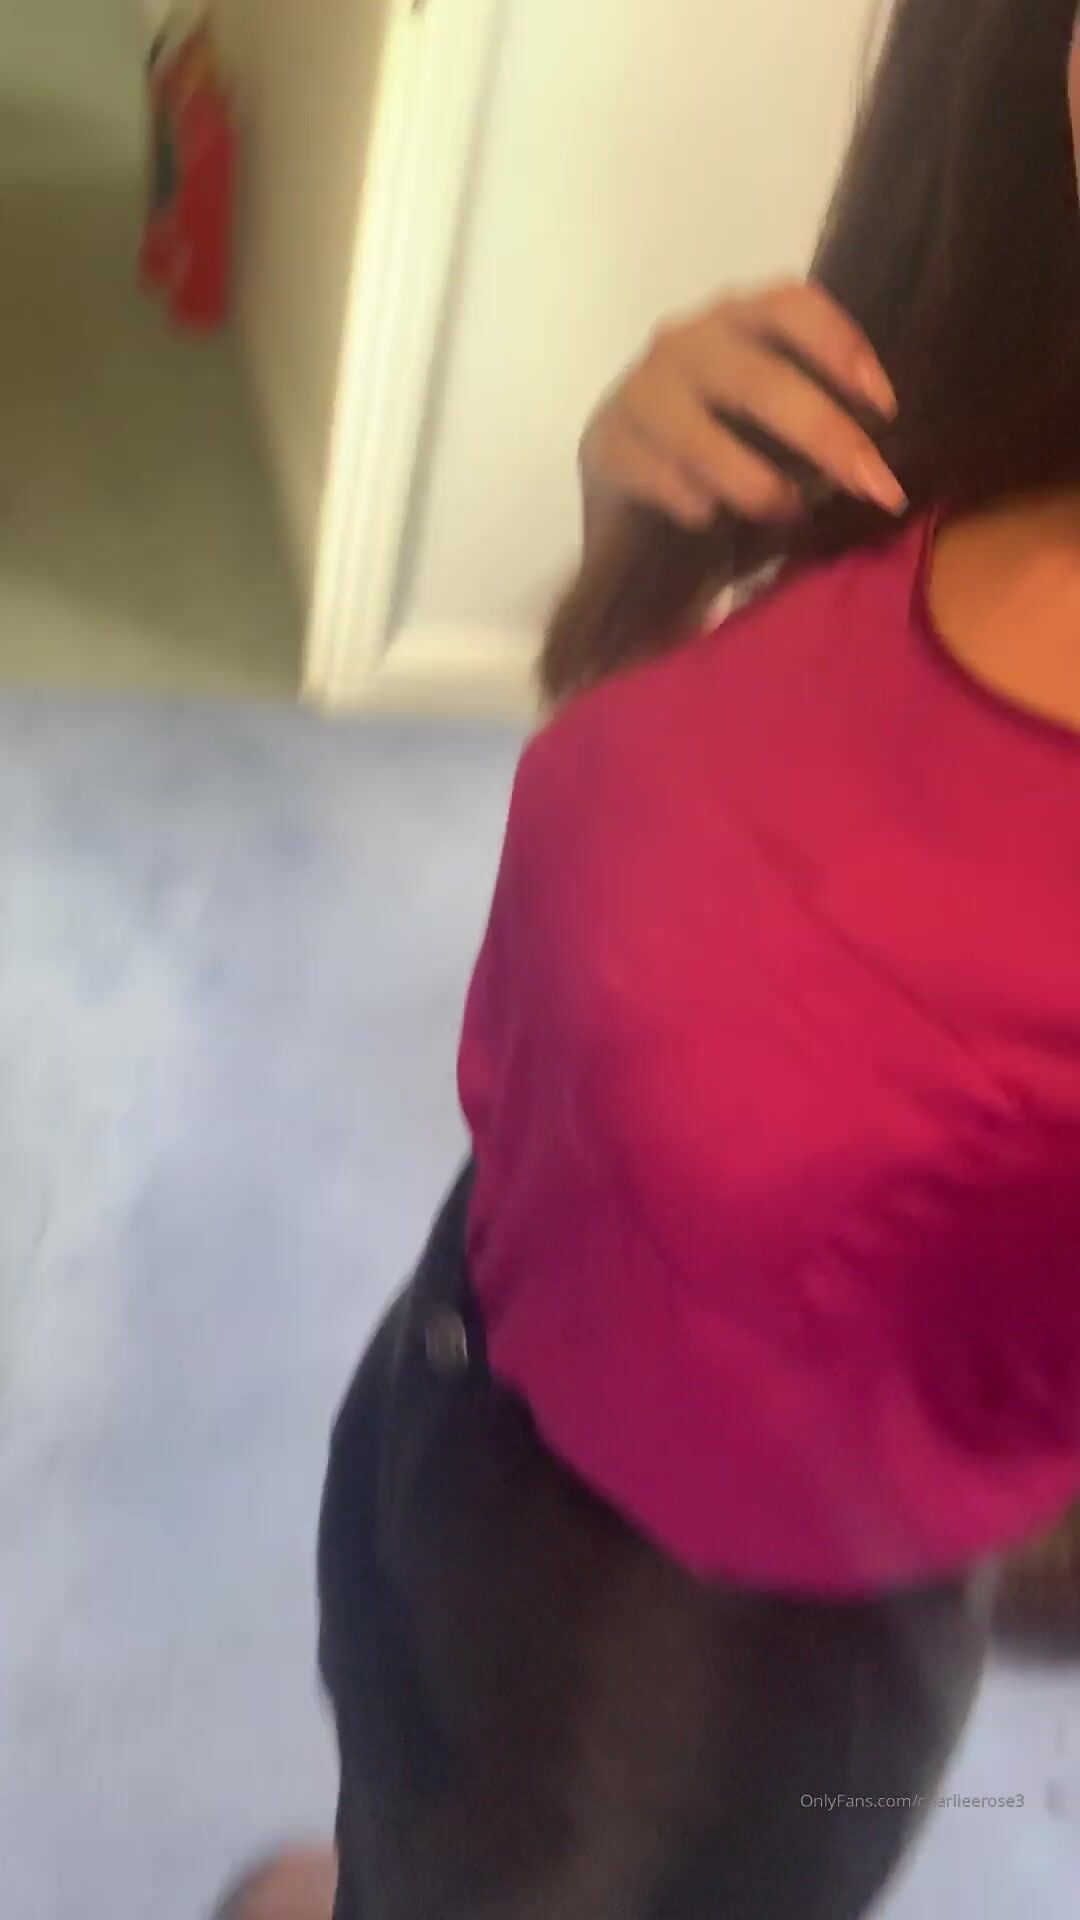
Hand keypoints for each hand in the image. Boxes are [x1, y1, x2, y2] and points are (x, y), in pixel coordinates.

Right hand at [581, 282, 904, 544]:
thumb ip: (814, 409)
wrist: (627, 485)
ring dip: (755, 482)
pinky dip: (693, 502)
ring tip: (786, 512)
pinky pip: (656, 476)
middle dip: (823, 435)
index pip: (791, 305)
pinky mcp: (604, 444)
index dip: (841, 346)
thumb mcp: (769, 413)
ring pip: (701, 434)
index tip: (885, 407)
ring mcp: (639, 393)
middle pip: (758, 378)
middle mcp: (685, 343)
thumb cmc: (718, 445)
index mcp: (736, 320)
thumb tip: (879, 460)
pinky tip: (710, 518)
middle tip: (873, 486)